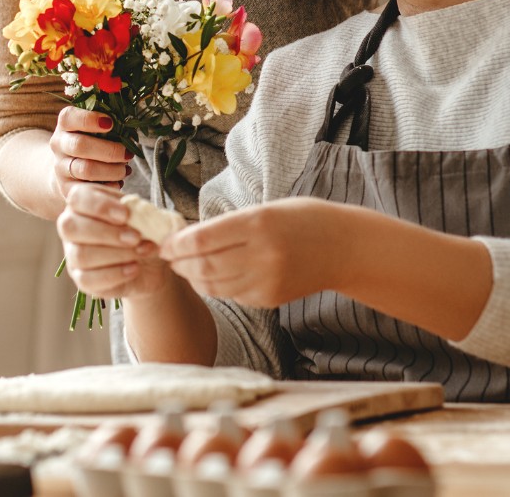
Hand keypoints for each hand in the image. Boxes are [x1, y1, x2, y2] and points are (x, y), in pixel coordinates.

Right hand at [48, 106, 132, 203]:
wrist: (68, 169)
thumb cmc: (90, 141)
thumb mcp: (93, 128)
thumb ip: (108, 122)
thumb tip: (130, 124)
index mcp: (65, 125)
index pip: (69, 117)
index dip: (89, 119)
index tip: (110, 123)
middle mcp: (59, 145)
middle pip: (80, 145)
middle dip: (109, 150)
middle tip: (127, 154)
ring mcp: (61, 168)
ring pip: (86, 169)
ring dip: (112, 170)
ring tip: (125, 169)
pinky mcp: (67, 188)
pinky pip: (90, 189)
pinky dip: (109, 186)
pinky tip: (118, 182)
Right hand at [56, 182, 171, 299]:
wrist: (151, 262)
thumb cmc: (142, 230)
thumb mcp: (144, 215)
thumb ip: (137, 210)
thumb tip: (135, 213)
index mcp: (83, 203)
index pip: (77, 198)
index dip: (100, 206)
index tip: (126, 214)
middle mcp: (71, 227)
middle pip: (71, 227)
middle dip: (106, 232)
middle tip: (136, 237)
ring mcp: (73, 255)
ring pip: (81, 255)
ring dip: (116, 254)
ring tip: (141, 252)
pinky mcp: (81, 279)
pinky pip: (89, 279)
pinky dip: (116, 274)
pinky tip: (134, 268)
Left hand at [160, 198, 348, 309]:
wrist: (345, 248)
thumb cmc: (302, 220)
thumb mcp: (265, 210)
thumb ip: (228, 225)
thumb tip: (186, 238)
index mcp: (257, 224)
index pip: (201, 240)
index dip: (176, 244)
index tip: (164, 242)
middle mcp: (261, 255)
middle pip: (203, 266)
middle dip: (179, 263)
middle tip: (168, 256)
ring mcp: (266, 281)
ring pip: (214, 286)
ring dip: (193, 277)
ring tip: (185, 266)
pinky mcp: (270, 299)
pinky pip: (232, 295)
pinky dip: (216, 286)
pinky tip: (212, 275)